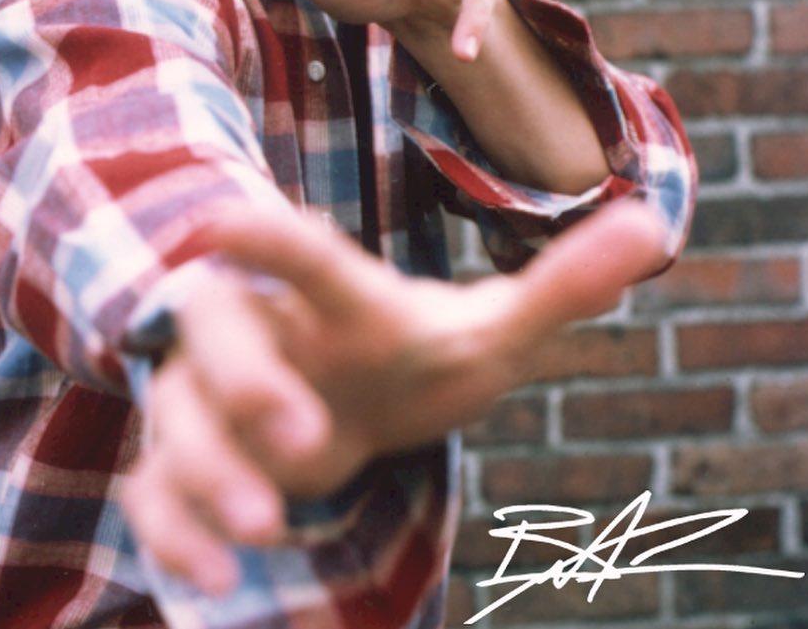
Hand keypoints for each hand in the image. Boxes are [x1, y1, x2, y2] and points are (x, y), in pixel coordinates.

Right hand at [122, 197, 667, 593]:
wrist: (346, 397)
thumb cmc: (413, 357)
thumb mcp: (489, 331)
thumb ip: (560, 286)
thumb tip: (651, 228)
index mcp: (333, 294)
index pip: (301, 258)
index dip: (267, 244)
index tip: (226, 228)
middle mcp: (262, 333)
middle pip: (220, 332)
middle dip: (248, 381)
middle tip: (311, 440)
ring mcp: (213, 398)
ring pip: (181, 419)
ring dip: (210, 472)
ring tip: (264, 532)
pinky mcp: (189, 460)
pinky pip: (156, 490)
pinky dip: (174, 531)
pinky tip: (216, 581)